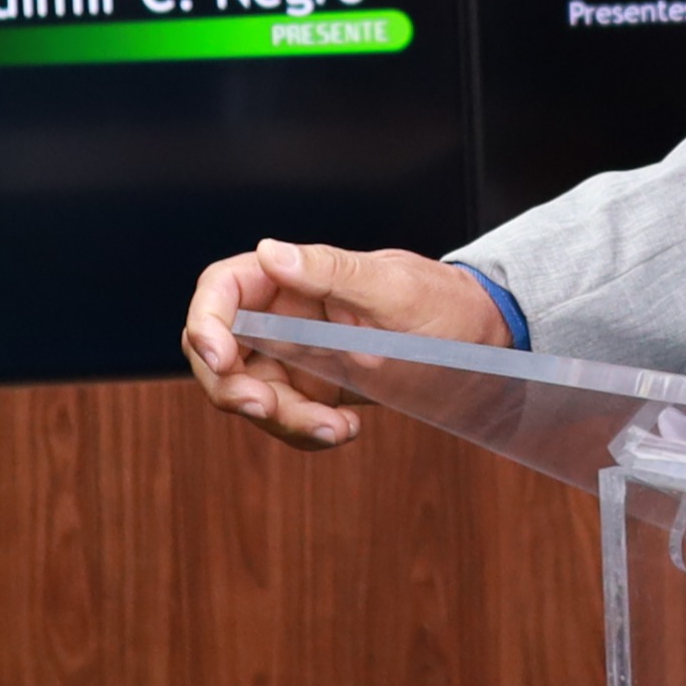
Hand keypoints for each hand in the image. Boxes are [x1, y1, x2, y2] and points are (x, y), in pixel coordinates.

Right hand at [182, 239, 506, 449]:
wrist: (481, 343)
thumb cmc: (443, 302)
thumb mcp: (394, 288)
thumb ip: (331, 270)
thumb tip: (270, 253)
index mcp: (295, 276)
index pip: (223, 289)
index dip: (205, 322)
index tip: (220, 359)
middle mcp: (284, 315)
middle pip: (220, 352)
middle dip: (236, 388)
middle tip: (270, 410)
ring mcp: (295, 355)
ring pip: (250, 395)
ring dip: (282, 420)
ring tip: (336, 428)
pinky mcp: (312, 389)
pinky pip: (285, 419)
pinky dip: (306, 433)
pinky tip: (347, 430)